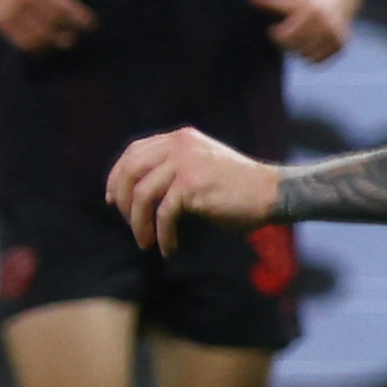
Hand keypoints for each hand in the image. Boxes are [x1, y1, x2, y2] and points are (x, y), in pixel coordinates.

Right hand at [0, 0, 96, 51]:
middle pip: (53, 21)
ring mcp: (12, 11)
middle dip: (68, 32)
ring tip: (65, 43)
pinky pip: (22, 40)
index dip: (80, 17)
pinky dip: (37, 47)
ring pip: (38, 34)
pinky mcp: (2, 22)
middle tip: (77, 36)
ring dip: (55, 42)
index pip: (64, 3)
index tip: (91, 25)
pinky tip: (46, 47)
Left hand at [109, 129, 281, 250]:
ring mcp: (185, 164)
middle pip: (131, 171)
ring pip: (142, 195)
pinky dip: (162, 235)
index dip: (117, 176)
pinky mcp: (192, 186)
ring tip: (145, 242)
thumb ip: (174, 167)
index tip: (113, 199)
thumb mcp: (201, 164)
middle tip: (127, 222)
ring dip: (138, 224)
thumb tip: (138, 192)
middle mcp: (180, 146)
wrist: (272, 192)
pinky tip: (168, 248)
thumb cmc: (239, 186)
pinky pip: (163, 215)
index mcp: (181, 138)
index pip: (134, 151)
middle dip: (123, 201)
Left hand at [255, 0, 359, 63]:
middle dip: (288, 43)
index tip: (274, 28)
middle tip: (287, 34)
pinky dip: (313, 55)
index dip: (276, 35)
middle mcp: (325, 24)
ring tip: (300, 39)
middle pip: (295, 48)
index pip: (285, 37)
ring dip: (300, 50)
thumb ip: (267, 0)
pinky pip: (319, 60)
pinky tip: (311, 44)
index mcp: (310, 12)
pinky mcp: (341, 45)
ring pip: (307, 56)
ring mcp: (335, 35)